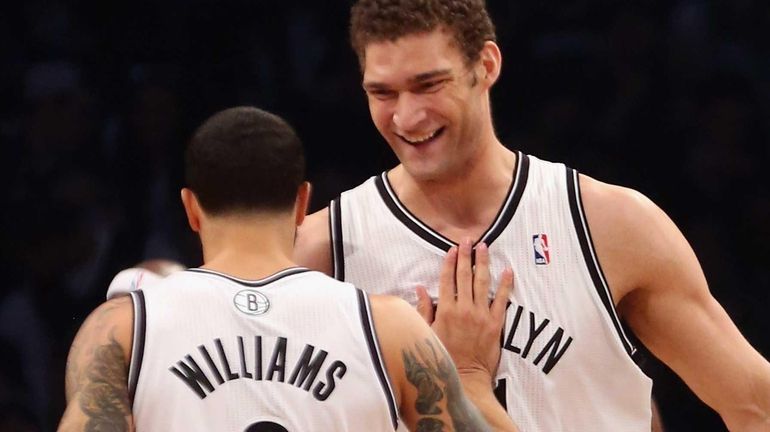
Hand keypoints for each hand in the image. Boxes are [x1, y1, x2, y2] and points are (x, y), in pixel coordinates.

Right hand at [429, 239, 512, 380]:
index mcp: (445, 311)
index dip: (449, 262)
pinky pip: (502, 300)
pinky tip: (507, 271)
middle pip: (465, 276)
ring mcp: (481, 315)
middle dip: (466, 256)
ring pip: (483, 283)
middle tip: (469, 240)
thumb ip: (424, 310)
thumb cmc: (444, 358)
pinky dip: (505, 284)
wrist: (466, 379)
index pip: (447, 280)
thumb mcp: (427, 334)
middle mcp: (463, 309)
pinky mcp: (496, 324)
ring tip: (485, 247)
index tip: (452, 249)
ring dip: (483, 263)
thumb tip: (420, 289)